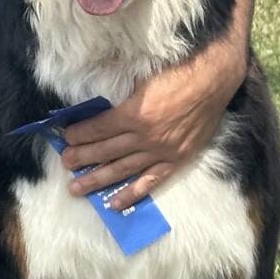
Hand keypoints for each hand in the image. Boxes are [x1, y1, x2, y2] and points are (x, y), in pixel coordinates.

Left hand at [62, 42, 245, 210]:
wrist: (214, 82)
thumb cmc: (179, 74)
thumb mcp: (144, 79)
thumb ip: (124, 96)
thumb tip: (104, 105)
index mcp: (134, 114)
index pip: (99, 128)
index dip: (80, 134)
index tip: (66, 137)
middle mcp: (144, 137)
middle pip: (105, 150)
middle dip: (82, 157)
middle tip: (65, 163)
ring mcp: (159, 152)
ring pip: (122, 169)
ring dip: (97, 179)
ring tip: (76, 187)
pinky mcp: (175, 161)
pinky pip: (150, 181)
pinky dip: (131, 194)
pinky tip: (114, 204)